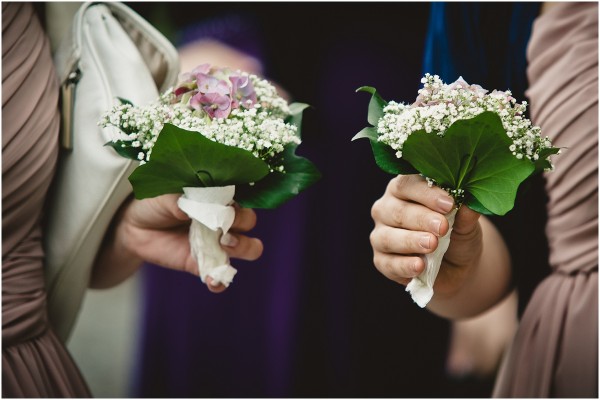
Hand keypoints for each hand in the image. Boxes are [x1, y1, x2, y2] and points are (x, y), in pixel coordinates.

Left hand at [92, 194, 262, 291]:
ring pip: (248, 247)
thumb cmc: (154, 203)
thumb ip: (176, 199)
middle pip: (249, 221)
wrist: (135, 227)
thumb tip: (186, 208)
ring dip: (243, 248)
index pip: (239, 197)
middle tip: (224, 226)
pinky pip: (221, 276)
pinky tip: (212, 281)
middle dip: (242, 224)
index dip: (238, 202)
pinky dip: (221, 281)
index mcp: (217, 198)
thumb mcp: (162, 195)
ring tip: (224, 248)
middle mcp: (223, 220)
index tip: (227, 207)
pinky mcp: (204, 265)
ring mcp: (217, 243)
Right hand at [369, 175, 481, 297]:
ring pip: (388, 237)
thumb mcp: (465, 223)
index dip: (426, 194)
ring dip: (410, 241)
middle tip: (442, 227)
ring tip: (432, 245)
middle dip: (421, 219)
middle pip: (397, 211)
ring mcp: (380, 235)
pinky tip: (419, 266)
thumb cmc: (456, 233)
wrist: (455, 265)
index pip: (406, 185)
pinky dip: (404, 265)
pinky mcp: (381, 261)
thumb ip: (465, 213)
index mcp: (403, 190)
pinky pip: (388, 263)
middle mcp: (386, 209)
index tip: (449, 204)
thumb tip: (468, 202)